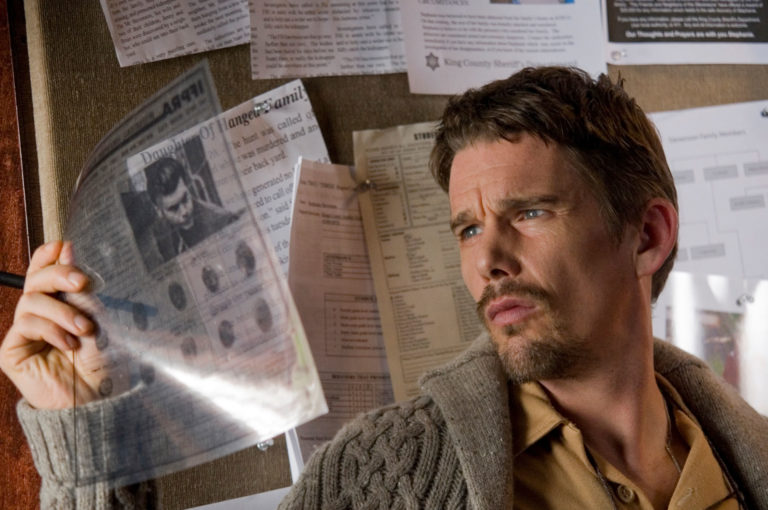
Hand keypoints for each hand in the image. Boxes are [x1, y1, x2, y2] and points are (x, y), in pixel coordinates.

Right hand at [0, 241, 101, 408]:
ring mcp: (25, 333)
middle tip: (82, 281)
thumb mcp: (98, 318)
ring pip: (31, 301)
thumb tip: (67, 250)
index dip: (49, 255)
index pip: (45, 271)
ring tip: (84, 329)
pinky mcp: (13, 351)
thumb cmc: (104, 363)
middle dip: (58, 274)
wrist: (98, 402)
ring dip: (62, 311)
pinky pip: (25, 324)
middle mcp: (41, 315)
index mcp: (62, 303)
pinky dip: (50, 329)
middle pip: (36, 280)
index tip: (64, 245)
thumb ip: (81, 289)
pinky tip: (69, 344)